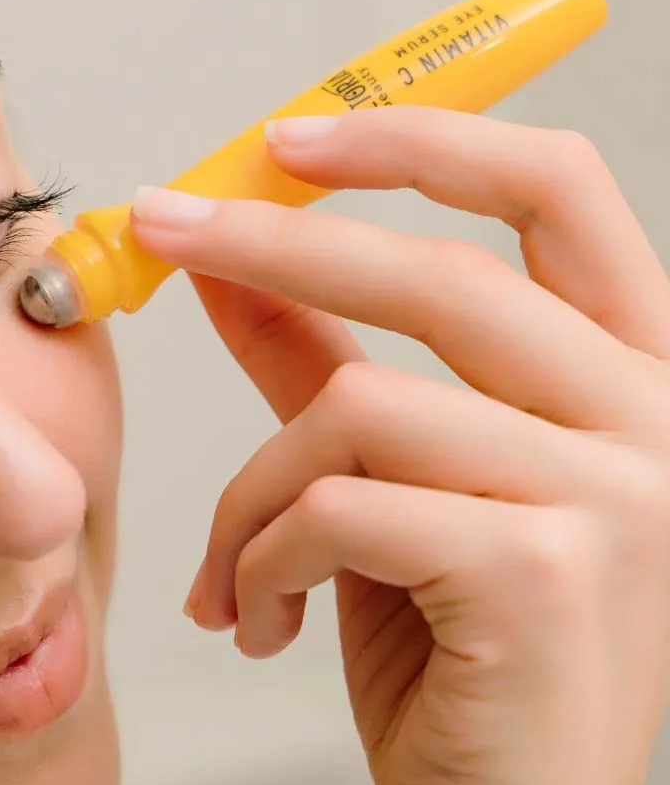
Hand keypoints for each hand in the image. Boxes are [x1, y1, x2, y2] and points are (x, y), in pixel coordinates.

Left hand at [130, 107, 669, 784]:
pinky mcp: (540, 574)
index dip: (421, 137)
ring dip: (253, 491)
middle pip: (438, 271)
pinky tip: (262, 617)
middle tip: (163, 227)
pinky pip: (341, 505)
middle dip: (271, 239)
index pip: (550, 188)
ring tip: (231, 569)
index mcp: (626, 369)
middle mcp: (648, 418)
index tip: (291, 135)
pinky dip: (265, 556)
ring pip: (359, 408)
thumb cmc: (453, 649)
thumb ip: (316, 356)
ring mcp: (612, 497)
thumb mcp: (384, 480)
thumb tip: (229, 256)